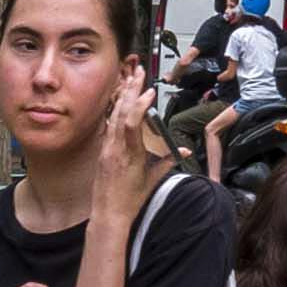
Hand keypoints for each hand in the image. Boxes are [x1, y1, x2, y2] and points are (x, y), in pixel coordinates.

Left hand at [96, 70, 175, 217]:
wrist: (108, 214)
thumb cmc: (131, 201)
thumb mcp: (153, 181)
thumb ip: (168, 161)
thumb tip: (185, 150)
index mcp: (130, 155)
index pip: (133, 123)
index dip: (140, 104)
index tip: (149, 91)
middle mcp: (116, 149)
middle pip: (122, 112)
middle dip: (131, 90)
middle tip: (138, 72)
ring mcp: (107, 149)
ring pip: (113, 116)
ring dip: (122, 96)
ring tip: (128, 79)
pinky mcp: (102, 151)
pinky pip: (108, 126)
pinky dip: (114, 111)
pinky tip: (117, 100)